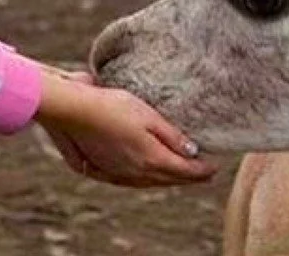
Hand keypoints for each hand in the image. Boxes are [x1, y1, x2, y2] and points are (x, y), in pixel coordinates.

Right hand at [34, 68, 217, 188]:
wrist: (72, 110)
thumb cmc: (111, 106)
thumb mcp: (148, 115)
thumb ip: (172, 136)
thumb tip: (193, 152)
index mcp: (152, 159)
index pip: (185, 171)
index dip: (203, 170)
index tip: (216, 166)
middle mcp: (136, 172)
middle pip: (169, 179)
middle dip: (188, 176)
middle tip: (204, 173)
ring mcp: (118, 173)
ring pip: (150, 182)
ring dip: (167, 178)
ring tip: (178, 172)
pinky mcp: (102, 170)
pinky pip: (132, 180)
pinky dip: (146, 178)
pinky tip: (146, 173)